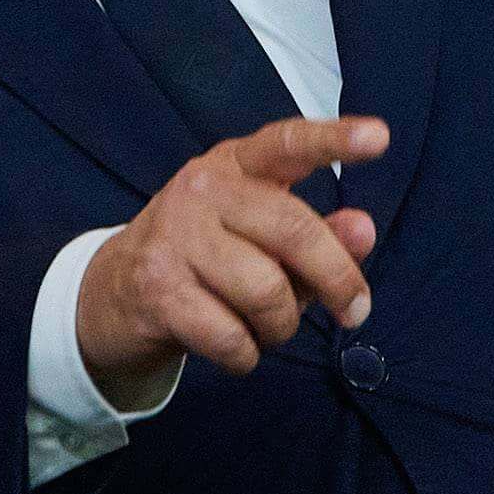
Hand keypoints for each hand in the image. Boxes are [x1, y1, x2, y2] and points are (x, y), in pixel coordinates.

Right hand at [74, 115, 382, 406]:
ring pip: (267, 292)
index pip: (286, 143)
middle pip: (293, 231)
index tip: (379, 137)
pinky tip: (235, 346)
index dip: (333, 140)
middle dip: (337, 279)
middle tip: (355, 311)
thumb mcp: (260, 238)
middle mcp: (201, 190)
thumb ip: (317, 235)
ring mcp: (174, 238)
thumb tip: (363, 229)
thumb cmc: (207, 261)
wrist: (113, 294)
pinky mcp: (157, 289)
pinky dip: (247, 356)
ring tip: (268, 327)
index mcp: (233, 165)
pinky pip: (233, 337)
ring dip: (282, 326)